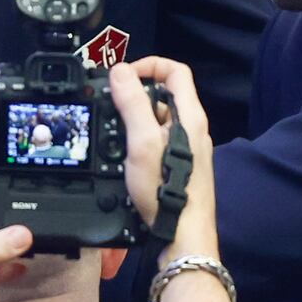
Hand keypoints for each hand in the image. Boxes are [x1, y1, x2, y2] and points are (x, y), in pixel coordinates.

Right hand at [109, 57, 219, 263]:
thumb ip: (132, 103)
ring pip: (156, 119)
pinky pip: (154, 141)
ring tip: (112, 132)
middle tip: (110, 105)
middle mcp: (190, 128)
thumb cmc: (166, 191)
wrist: (182, 236)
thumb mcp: (141, 142)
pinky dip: (136, 140)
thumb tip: (121, 70)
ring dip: (132, 119)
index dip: (150, 65)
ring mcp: (185, 148)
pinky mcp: (177, 166)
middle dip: (134, 95)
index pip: (176, 71)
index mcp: (189, 115)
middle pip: (162, 95)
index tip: (124, 75)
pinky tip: (121, 155)